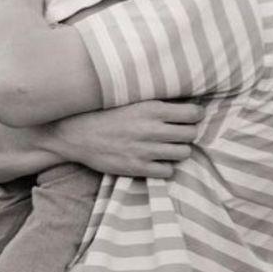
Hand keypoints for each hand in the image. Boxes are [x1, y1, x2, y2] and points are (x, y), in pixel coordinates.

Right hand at [44, 100, 202, 178]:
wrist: (76, 134)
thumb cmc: (107, 113)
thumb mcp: (133, 100)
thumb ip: (158, 102)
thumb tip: (186, 99)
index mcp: (152, 109)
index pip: (193, 113)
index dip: (196, 115)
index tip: (192, 116)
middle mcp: (152, 130)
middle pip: (192, 134)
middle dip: (189, 132)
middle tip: (180, 131)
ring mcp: (145, 151)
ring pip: (183, 153)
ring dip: (179, 149)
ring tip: (169, 145)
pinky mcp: (137, 168)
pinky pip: (168, 171)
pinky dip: (166, 166)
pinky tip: (157, 159)